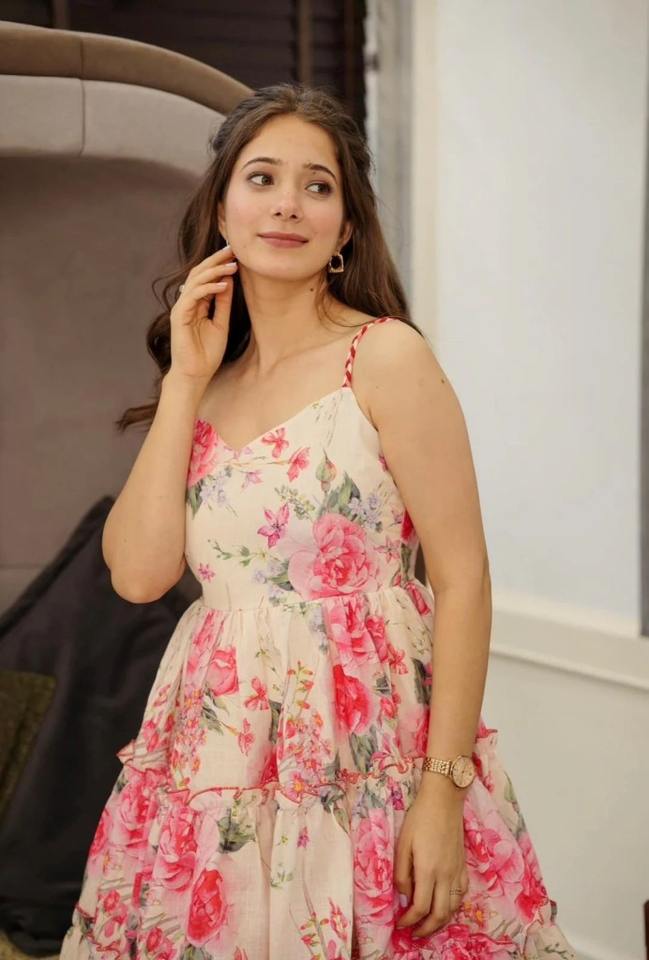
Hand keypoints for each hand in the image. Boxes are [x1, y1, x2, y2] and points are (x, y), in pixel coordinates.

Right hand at [168, 244, 238, 380]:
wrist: (196, 375)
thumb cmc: (207, 353)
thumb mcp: (221, 324)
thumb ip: (223, 303)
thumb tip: (229, 281)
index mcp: (196, 304)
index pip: (205, 277)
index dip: (219, 265)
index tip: (235, 255)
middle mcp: (187, 303)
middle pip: (199, 273)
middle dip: (215, 260)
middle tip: (232, 250)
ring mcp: (181, 308)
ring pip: (195, 281)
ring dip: (214, 271)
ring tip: (232, 266)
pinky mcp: (179, 316)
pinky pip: (193, 296)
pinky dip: (209, 288)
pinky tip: (223, 285)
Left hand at [394, 782, 468, 937]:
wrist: (444, 800)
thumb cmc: (419, 818)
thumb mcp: (402, 843)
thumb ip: (401, 872)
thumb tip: (403, 894)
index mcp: (428, 870)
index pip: (421, 907)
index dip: (409, 920)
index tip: (400, 923)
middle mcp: (446, 875)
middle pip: (440, 914)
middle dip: (427, 929)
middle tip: (415, 934)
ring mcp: (457, 871)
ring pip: (453, 907)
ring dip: (442, 921)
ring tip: (429, 925)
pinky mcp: (463, 865)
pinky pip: (462, 894)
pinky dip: (453, 906)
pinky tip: (446, 905)